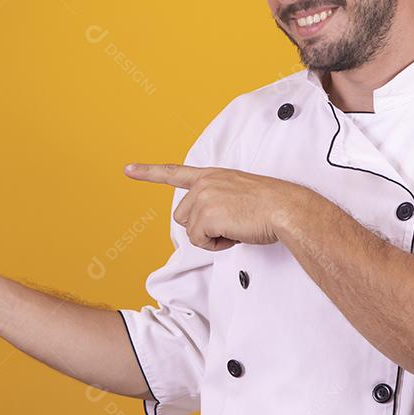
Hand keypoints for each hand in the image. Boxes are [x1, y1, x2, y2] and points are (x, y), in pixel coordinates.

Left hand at [123, 163, 307, 250]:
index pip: (176, 172)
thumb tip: (209, 224)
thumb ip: (219, 201)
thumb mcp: (240, 195)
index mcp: (213, 175)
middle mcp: (205, 183)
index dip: (149, 172)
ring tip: (237, 228)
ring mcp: (204, 197)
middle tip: (232, 225)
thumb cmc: (271, 206)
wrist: (285, 209)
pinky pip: (200, 241)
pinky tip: (235, 234)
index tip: (128, 169)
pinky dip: (217, 245)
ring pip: (190, 231)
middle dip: (203, 228)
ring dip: (211, 237)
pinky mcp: (206, 215)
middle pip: (182, 216)